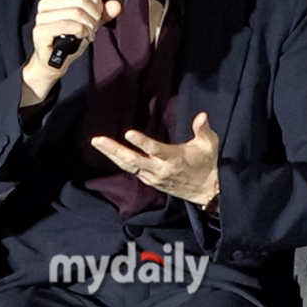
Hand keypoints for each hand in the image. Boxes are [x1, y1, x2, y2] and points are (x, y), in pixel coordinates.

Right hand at [21, 0, 121, 104]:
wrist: (54, 62)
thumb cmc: (68, 41)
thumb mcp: (88, 23)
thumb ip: (102, 13)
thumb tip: (115, 5)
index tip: (98, 12)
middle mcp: (46, 4)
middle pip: (79, 0)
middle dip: (93, 15)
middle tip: (93, 26)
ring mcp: (42, 17)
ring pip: (75, 12)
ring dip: (88, 25)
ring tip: (88, 33)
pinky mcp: (41, 30)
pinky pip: (67, 25)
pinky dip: (80, 31)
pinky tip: (81, 36)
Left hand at [91, 112, 219, 205]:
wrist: (208, 191)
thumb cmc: (207, 163)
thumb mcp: (209, 144)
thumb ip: (203, 129)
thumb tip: (201, 115)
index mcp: (174, 158)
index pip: (155, 150)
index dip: (142, 142)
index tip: (128, 133)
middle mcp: (160, 170)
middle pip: (133, 161)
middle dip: (114, 150)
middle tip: (97, 140)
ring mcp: (154, 177)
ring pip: (129, 167)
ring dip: (112, 155)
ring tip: (97, 143)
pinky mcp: (151, 181)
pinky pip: (132, 171)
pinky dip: (120, 162)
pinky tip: (109, 153)